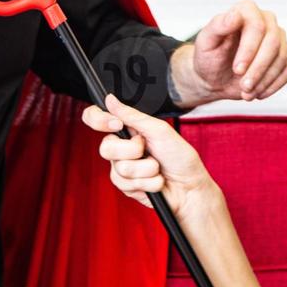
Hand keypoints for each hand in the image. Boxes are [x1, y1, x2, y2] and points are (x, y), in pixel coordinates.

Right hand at [82, 94, 219, 218]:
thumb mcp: (159, 130)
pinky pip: (126, 184)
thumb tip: (110, 99)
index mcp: (128, 129)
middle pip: (105, 147)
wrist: (189, 187)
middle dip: (132, 151)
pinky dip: (147, 182)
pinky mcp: (126, 187)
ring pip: (119, 168)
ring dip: (146, 169)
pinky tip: (156, 181)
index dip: (99, 120)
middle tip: (147, 150)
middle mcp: (121, 147)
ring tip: (157, 168)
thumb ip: (132, 116)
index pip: (97, 118)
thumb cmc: (180, 157)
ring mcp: (122, 168)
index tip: (117, 125)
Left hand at [175, 1, 286, 103]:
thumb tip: (235, 15)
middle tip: (244, 86)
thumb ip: (218, 25)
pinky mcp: (286, 55)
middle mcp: (266, 21)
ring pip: (282, 58)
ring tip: (246, 92)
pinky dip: (274, 84)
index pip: (257, 25)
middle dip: (258, 68)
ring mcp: (278, 38)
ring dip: (264, 80)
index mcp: (246, 11)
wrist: (214, 77)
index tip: (238, 69)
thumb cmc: (209, 57)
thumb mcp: (206, 42)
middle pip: (273, 42)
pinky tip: (259, 92)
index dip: (249, 49)